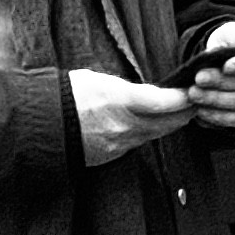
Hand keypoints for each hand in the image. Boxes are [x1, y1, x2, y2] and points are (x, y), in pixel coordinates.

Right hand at [70, 70, 199, 159]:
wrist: (40, 124)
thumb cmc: (65, 95)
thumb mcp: (97, 79)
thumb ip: (125, 88)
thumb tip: (143, 93)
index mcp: (121, 101)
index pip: (166, 102)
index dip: (184, 97)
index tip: (192, 90)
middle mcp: (125, 126)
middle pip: (169, 123)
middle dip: (185, 113)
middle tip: (194, 102)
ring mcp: (119, 144)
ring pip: (155, 135)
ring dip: (167, 124)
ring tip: (175, 113)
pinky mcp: (111, 155)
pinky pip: (137, 144)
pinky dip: (146, 133)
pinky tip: (146, 125)